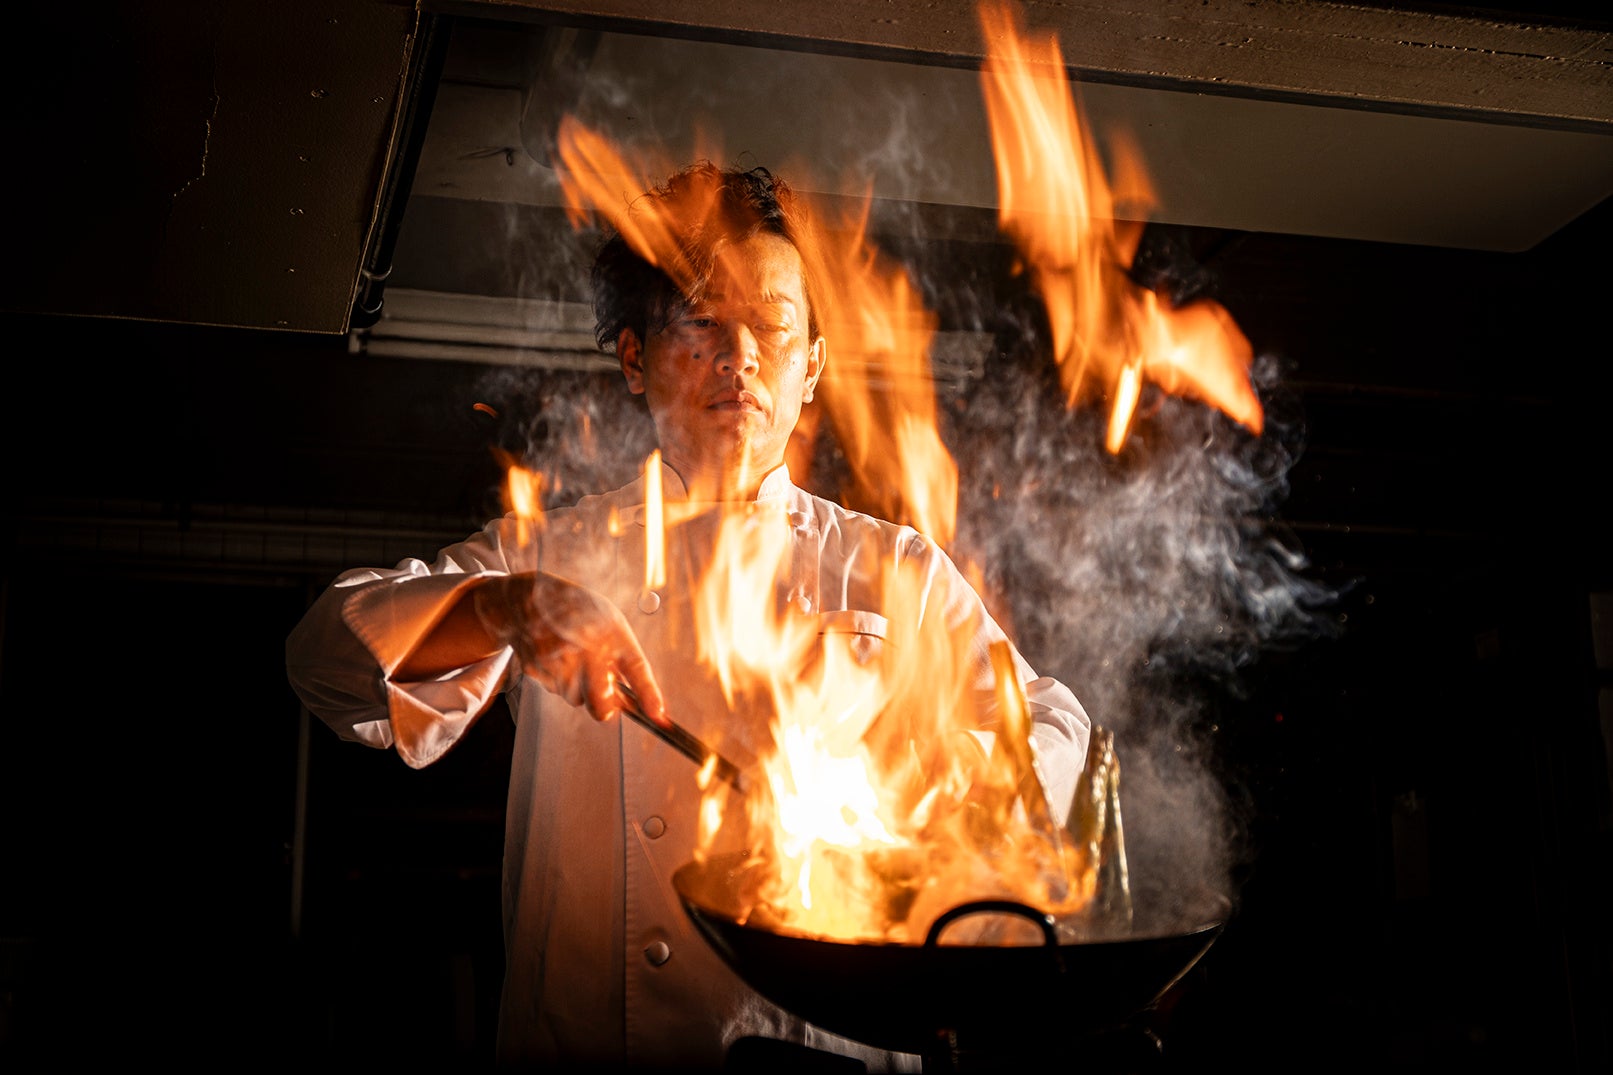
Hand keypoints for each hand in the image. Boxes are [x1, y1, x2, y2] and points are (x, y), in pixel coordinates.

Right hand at [472, 573, 668, 727]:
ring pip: (576, 699)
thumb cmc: (576, 610)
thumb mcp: (609, 621)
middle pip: (602, 705)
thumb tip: (632, 698)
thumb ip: (621, 656)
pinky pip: (555, 690)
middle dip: (606, 706)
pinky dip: (558, 679)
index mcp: (611, 632)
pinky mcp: (537, 670)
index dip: (649, 696)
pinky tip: (555, 655)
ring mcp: (560, 662)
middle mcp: (587, 649)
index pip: (637, 670)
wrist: (528, 598)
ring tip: (572, 657)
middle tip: (604, 691)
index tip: (659, 717)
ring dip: (578, 687)